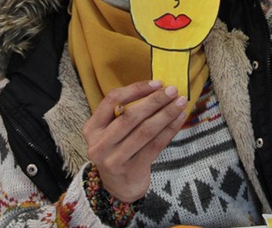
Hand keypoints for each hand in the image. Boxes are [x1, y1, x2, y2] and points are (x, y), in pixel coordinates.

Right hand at [83, 80, 187, 202]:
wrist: (118, 188)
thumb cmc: (117, 150)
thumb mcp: (110, 132)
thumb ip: (123, 113)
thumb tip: (156, 88)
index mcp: (91, 128)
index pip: (112, 100)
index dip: (135, 89)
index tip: (156, 83)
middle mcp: (99, 144)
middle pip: (130, 116)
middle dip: (154, 101)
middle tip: (172, 90)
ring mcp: (114, 159)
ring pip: (145, 131)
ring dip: (165, 114)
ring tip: (180, 102)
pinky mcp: (132, 170)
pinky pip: (155, 146)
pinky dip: (169, 130)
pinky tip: (179, 119)